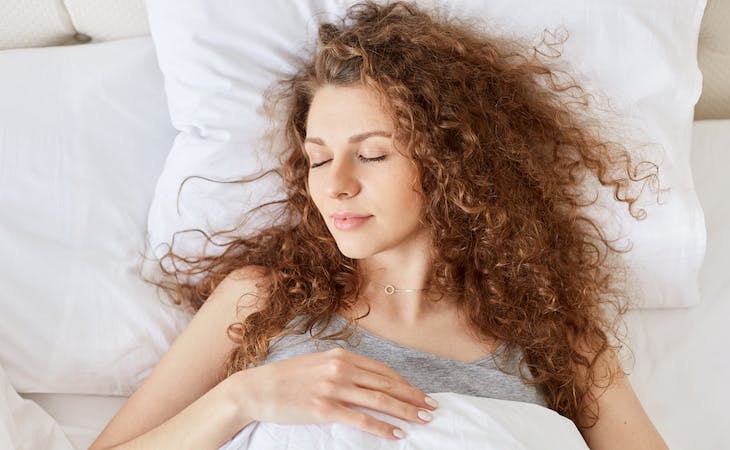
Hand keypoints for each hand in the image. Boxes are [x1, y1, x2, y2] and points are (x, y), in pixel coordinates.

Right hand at [236, 347, 437, 439]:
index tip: (419, 392)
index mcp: (340, 356)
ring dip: (405, 410)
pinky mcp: (325, 408)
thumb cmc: (285, 377)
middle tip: (432, 407)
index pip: (382, 370)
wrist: (256, 388)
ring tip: (423, 419)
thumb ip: (341, 368)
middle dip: (413, 396)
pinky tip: (396, 433)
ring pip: (379, 400)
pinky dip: (382, 427)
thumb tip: (366, 378)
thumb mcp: (316, 363)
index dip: (404, 383)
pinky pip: (361, 419)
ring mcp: (333, 388)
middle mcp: (341, 369)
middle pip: (387, 384)